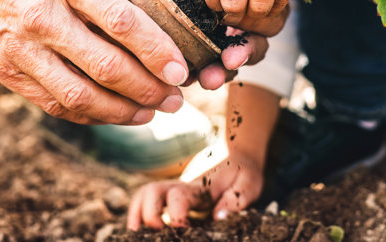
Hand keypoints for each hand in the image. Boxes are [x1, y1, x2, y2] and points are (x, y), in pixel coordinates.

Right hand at [0, 0, 189, 124]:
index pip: (121, 22)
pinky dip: (89, 114)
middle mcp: (40, 15)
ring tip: (151, 113)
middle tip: (175, 98)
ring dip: (123, 111)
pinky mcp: (4, 71)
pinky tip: (113, 112)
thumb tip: (146, 30)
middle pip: (106, 66)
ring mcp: (18, 48)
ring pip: (80, 96)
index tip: (181, 69)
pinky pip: (53, 103)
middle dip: (149, 89)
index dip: (156, 50)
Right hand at [127, 150, 263, 229]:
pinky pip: (148, 200)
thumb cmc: (243, 171)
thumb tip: (217, 217)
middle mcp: (182, 186)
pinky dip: (138, 213)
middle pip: (152, 191)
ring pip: (145, 193)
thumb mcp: (249, 184)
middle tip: (158, 233)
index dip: (176, 215)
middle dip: (148, 213)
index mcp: (200, 186)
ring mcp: (174, 190)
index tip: (183, 231)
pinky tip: (139, 230)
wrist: (237, 153)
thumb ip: (235, 200)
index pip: (178, 196)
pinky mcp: (173, 196)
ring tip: (136, 234)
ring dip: (137, 212)